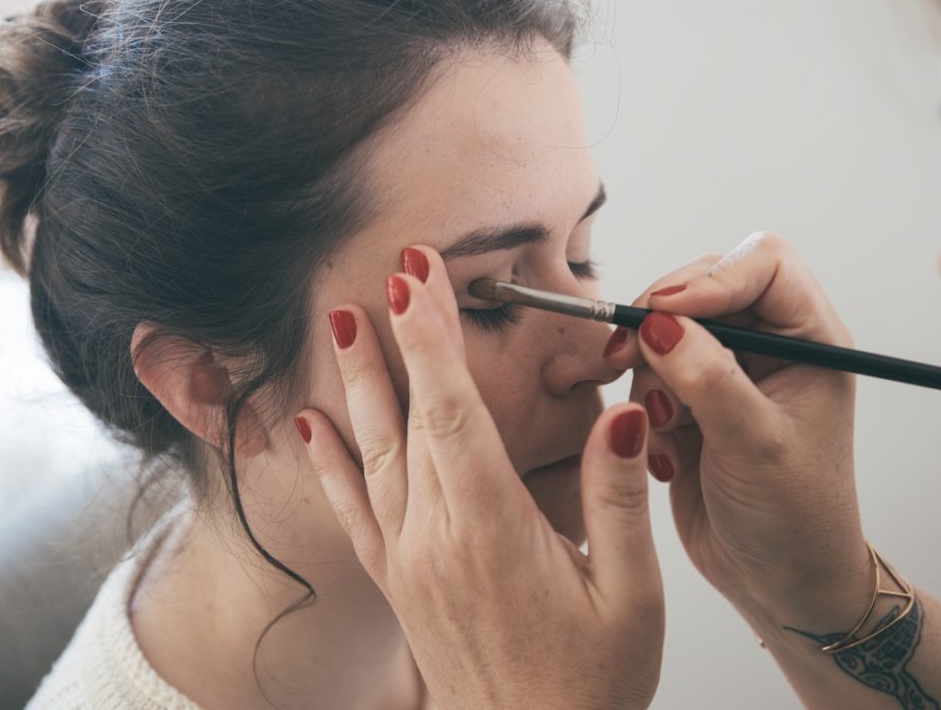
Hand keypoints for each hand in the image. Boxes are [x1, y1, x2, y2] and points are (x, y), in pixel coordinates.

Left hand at [298, 246, 663, 709]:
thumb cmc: (588, 682)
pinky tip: (310, 424)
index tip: (420, 279)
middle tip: (393, 271)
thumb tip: (621, 413)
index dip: (434, 339)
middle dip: (400, 336)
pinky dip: (328, 460)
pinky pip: (352, 508)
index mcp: (490, 528)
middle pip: (409, 415)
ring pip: (373, 451)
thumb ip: (617, 497)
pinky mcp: (398, 580)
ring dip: (358, 382)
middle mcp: (435, 536)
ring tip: (343, 323)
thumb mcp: (630, 592)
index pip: (453, 410)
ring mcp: (408, 558)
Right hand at [606, 232, 871, 631]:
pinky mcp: (690, 400)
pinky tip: (664, 453)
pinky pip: (646, 374)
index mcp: (810, 340)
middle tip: (627, 356)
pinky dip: (642, 407)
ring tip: (664, 426)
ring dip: (648, 373)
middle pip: (702, 286)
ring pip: (664, 331)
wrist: (778, 584)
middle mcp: (769, 345)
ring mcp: (727, 371)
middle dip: (660, 322)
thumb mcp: (756, 446)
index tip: (664, 313)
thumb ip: (709, 378)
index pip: (762, 264)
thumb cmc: (794, 519)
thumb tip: (657, 323)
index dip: (710, 278)